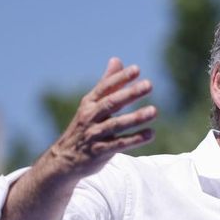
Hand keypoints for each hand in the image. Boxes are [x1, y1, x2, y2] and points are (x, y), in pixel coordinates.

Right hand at [0, 58, 156, 219]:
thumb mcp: (92, 104)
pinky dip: (134, 139)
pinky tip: (150, 134)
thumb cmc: (84, 127)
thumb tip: (116, 59)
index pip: (105, 87)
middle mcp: (90, 117)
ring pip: (116, 124)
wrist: (64, 159)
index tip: (136, 69)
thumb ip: (107, 83)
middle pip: (111, 103)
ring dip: (135, 118)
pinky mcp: (99, 152)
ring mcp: (94, 135)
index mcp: (89, 103)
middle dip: (130, 93)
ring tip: (154, 111)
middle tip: (149, 84)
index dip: (120, 78)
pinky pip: (119, 145)